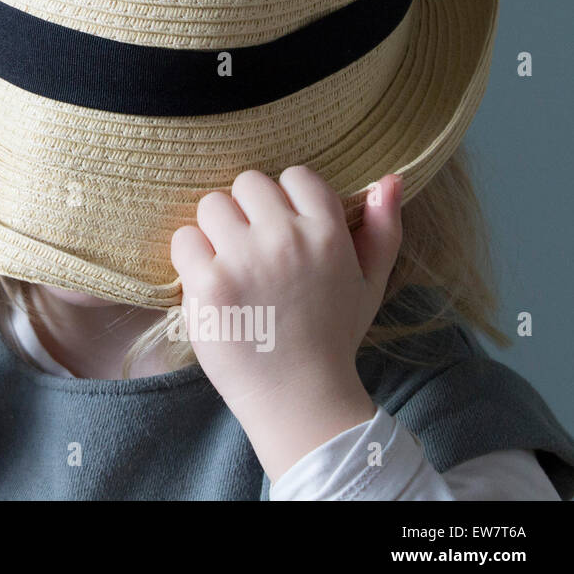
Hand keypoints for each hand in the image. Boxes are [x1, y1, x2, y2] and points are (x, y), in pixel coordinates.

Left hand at [170, 166, 403, 480]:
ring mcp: (245, 259)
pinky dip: (189, 257)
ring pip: (211, 204)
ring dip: (213, 230)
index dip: (284, 200)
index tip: (281, 231)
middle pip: (247, 183)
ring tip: (228, 265)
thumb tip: (388, 178)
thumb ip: (383, 229)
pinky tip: (207, 282)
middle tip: (250, 250)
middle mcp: (287, 239)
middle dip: (245, 212)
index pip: (295, 176)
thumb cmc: (331, 337)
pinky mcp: (208, 284)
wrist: (298, 398)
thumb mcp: (370, 283)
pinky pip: (184, 239)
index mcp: (328, 233)